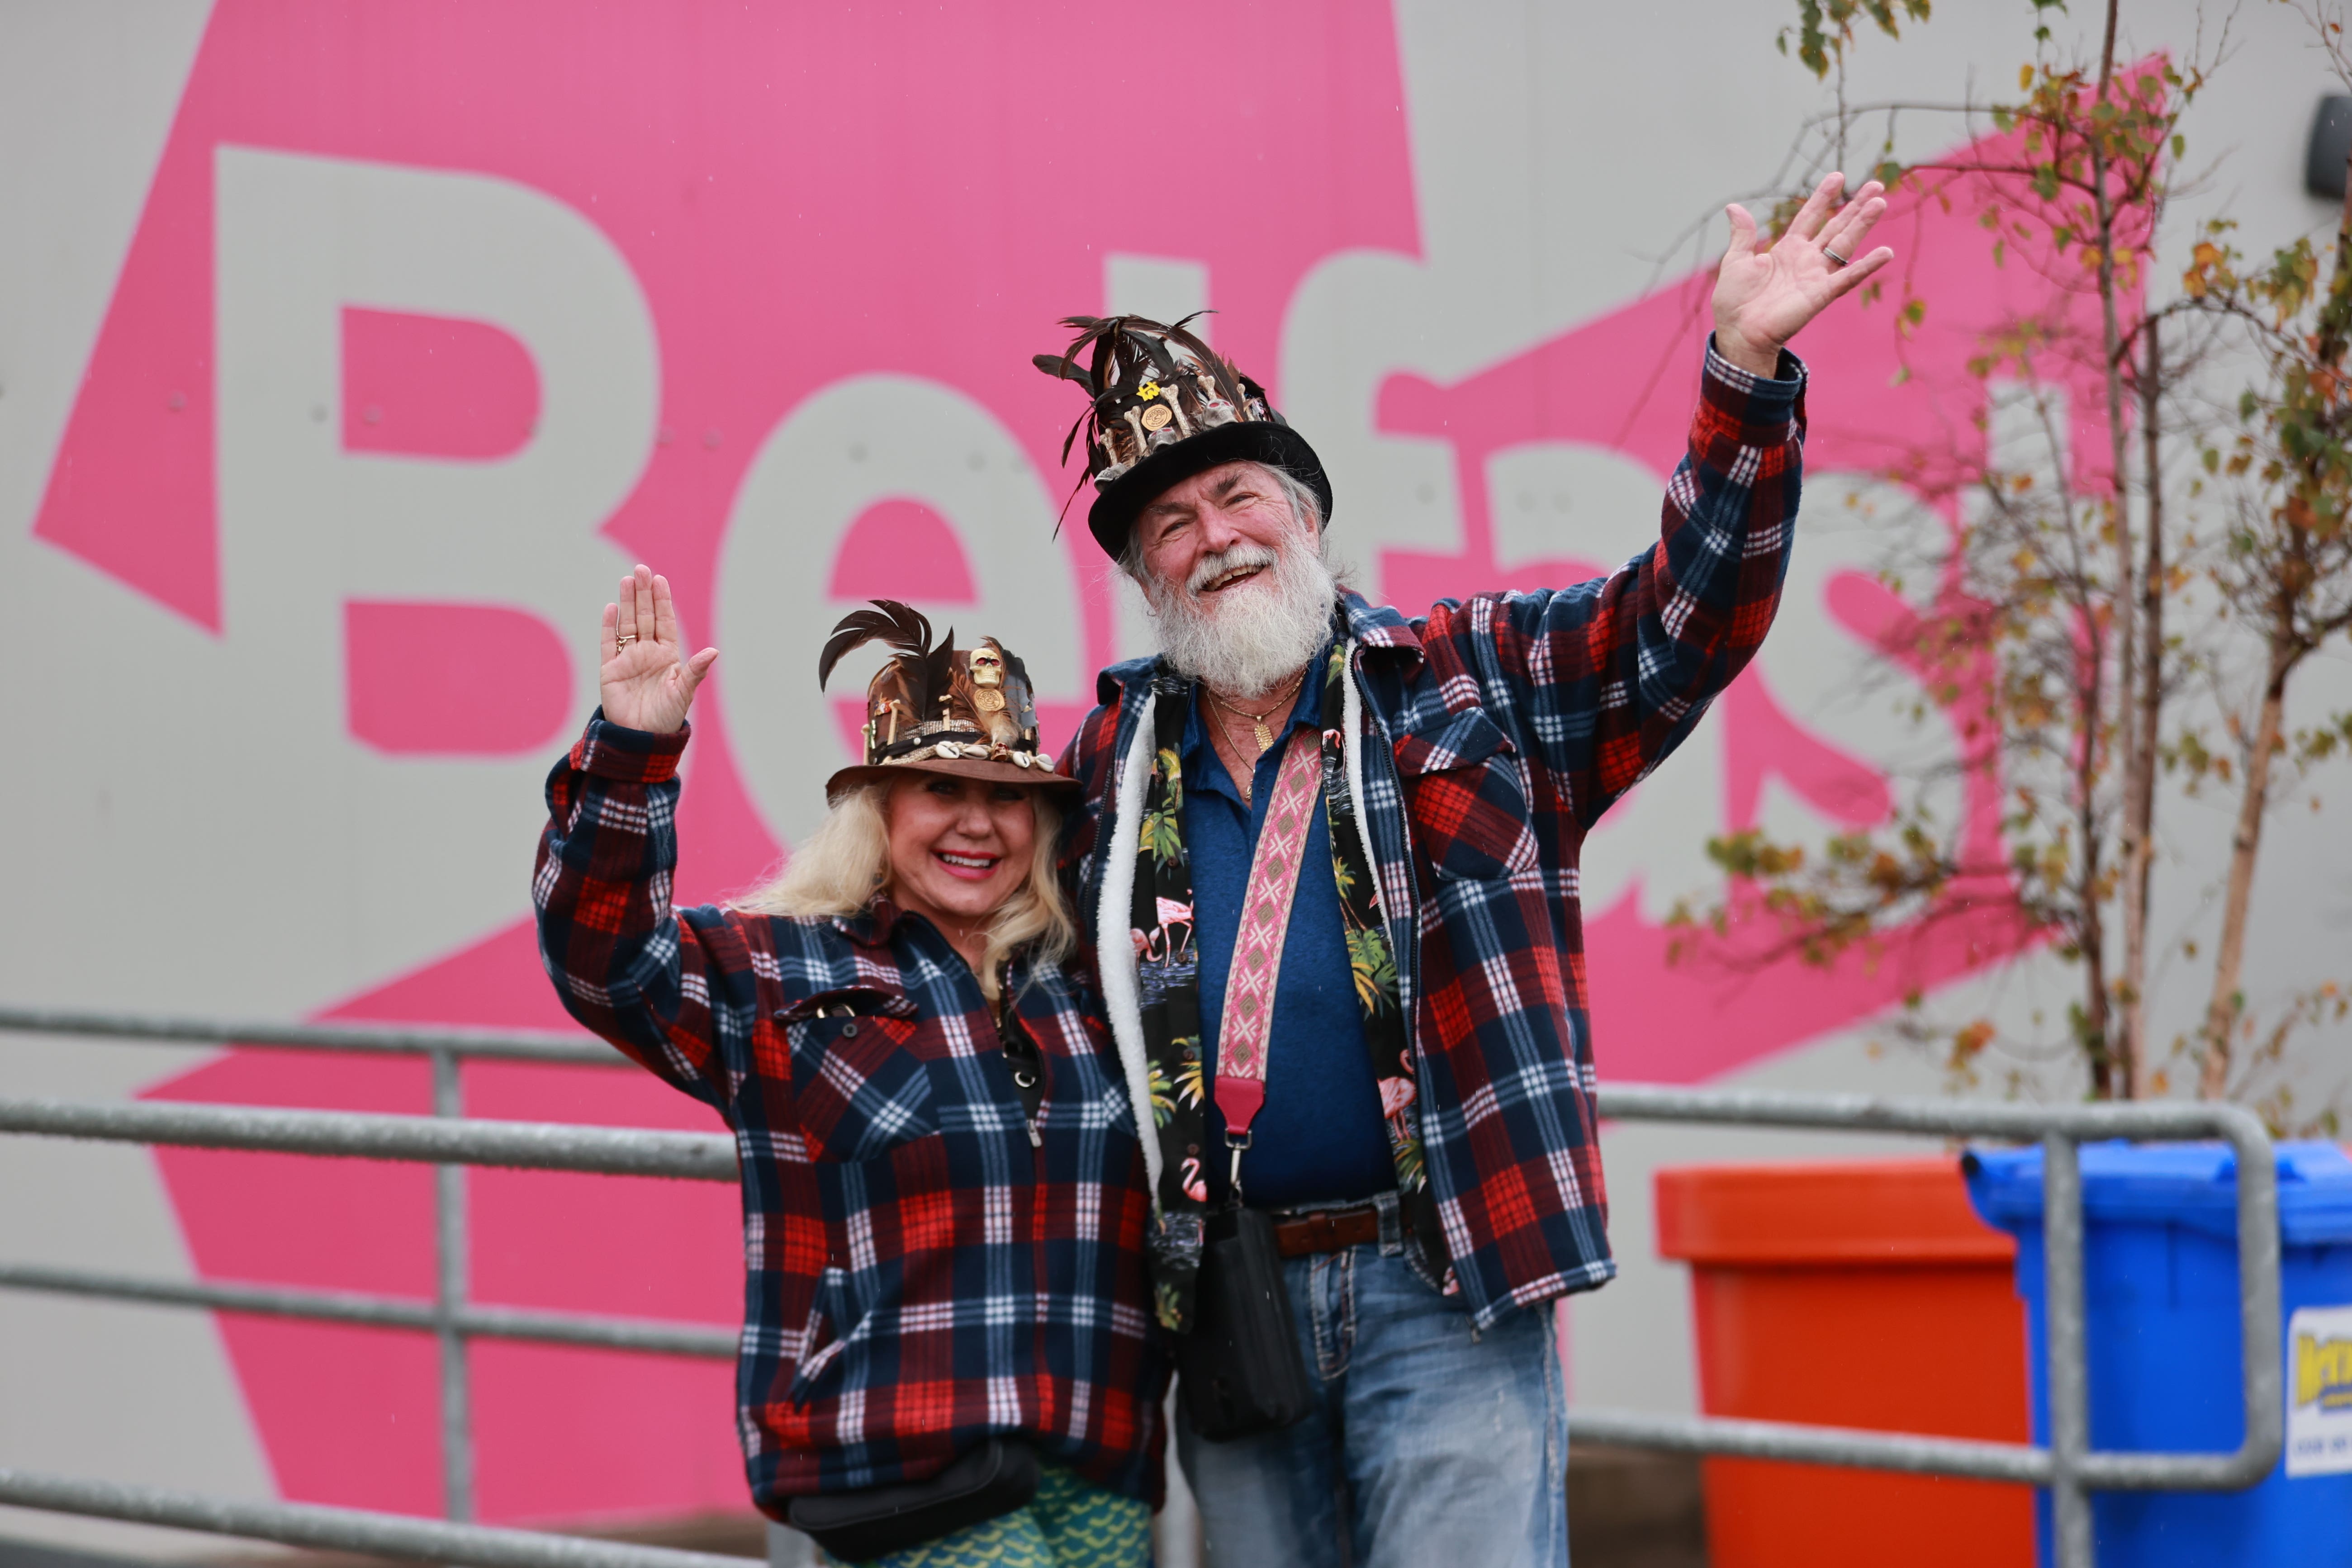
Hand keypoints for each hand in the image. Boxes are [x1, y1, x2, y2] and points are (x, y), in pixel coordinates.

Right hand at [599, 564, 717, 733]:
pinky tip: (611, 608)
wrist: (642, 737)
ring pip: (627, 624)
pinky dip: (609, 626)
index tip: (660, 580)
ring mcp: (628, 659)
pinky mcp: (610, 669)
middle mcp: (647, 653)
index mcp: (667, 655)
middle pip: (645, 616)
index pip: (664, 621)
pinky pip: (609, 643)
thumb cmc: (667, 717)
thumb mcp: (684, 692)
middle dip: (643, 594)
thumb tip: (714, 651)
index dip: (662, 601)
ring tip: (627, 580)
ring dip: (627, 602)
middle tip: (641, 569)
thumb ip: (696, 670)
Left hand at [1712, 171, 1893, 376]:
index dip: (1823, 197)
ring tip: (1880, 202)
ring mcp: (1816, 276)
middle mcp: (1806, 260)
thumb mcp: (1736, 261)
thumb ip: (1743, 234)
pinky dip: (1867, 266)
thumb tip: (1734, 207)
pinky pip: (1848, 278)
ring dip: (1863, 224)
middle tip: (1877, 184)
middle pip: (1836, 227)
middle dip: (1855, 206)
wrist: (1737, 332)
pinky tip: (1886, 252)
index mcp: (1787, 250)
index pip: (1810, 217)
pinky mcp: (1821, 294)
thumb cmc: (1734, 302)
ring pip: (1845, 245)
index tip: (1838, 176)